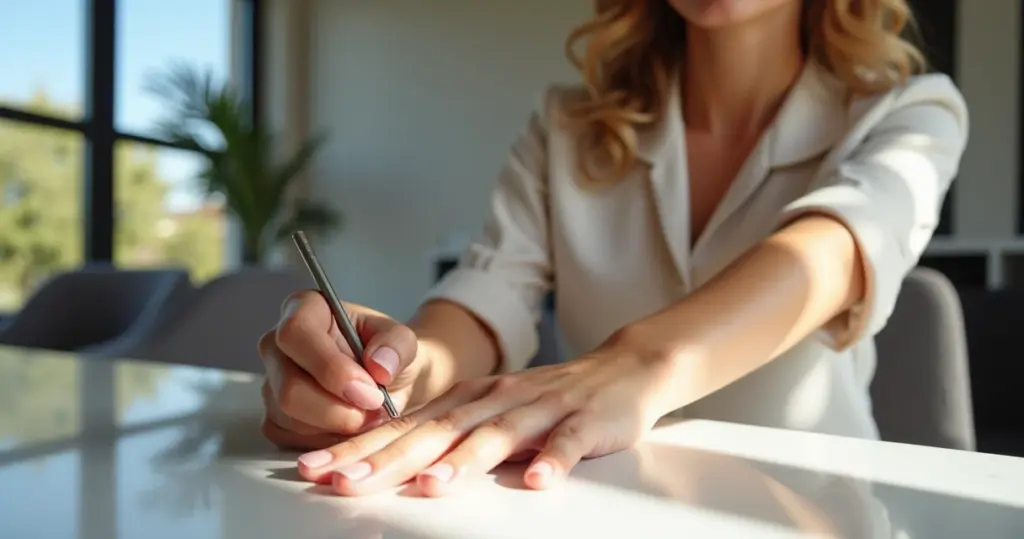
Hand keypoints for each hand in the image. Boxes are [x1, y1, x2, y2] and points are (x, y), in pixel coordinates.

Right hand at [257, 291, 428, 450]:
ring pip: (291, 418)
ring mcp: (271, 382)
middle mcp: (277, 345)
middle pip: (289, 387)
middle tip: (375, 411)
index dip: (330, 368)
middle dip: (338, 409)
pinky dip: (328, 442)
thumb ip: (397, 346)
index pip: (296, 334)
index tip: (369, 390)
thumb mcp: (405, 342)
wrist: (391, 384)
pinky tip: (351, 428)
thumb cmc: (390, 356)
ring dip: (338, 427)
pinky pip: (292, 438)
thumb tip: (379, 365)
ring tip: (370, 417)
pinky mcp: (274, 417)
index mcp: (305, 309)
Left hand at [294, 328, 674, 496]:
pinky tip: (535, 480)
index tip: (315, 470)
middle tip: (346, 482)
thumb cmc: (548, 399)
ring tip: (431, 485)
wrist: (621, 369)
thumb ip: (448, 436)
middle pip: (437, 430)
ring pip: (497, 434)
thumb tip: (391, 468)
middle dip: (389, 458)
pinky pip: (567, 442)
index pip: (404, 426)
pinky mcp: (584, 420)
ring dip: (464, 460)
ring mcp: (540, 407)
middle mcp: (495, 399)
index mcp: (468, 399)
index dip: (358, 448)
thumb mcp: (490, 412)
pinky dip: (551, 459)